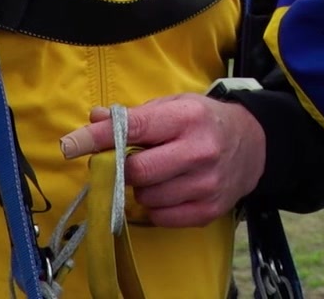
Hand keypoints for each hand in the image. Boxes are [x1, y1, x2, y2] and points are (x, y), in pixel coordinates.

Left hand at [58, 93, 265, 227]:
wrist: (254, 145)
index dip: (97, 138)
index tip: (70, 145)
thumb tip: (93, 119)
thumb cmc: (205, 121)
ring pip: (146, 197)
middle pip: (137, 171)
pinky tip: (170, 189)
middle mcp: (199, 151)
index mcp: (187, 118)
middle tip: (126, 161)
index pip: (132, 128)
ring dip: (141, 188)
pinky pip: (161, 217)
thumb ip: (133, 115)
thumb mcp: (174, 106)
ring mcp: (206, 184)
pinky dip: (156, 206)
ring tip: (159, 173)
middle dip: (122, 169)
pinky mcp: (208, 211)